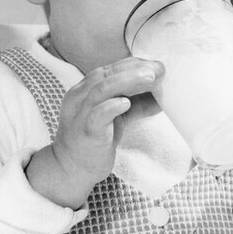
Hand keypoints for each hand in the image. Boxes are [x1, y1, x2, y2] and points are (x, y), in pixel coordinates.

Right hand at [27, 57, 163, 207]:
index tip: (156, 65)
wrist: (71, 169)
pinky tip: (126, 103)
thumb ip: (135, 105)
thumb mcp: (117, 119)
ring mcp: (80, 113)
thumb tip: (161, 97)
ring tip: (150, 78)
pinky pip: (96, 115)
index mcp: (86, 89)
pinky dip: (112, 106)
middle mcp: (80, 96)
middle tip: (158, 69)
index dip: (134, 64)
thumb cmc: (94, 141)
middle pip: (106, 74)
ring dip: (127, 80)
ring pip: (101, 89)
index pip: (110, 69)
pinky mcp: (85, 131)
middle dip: (134, 68)